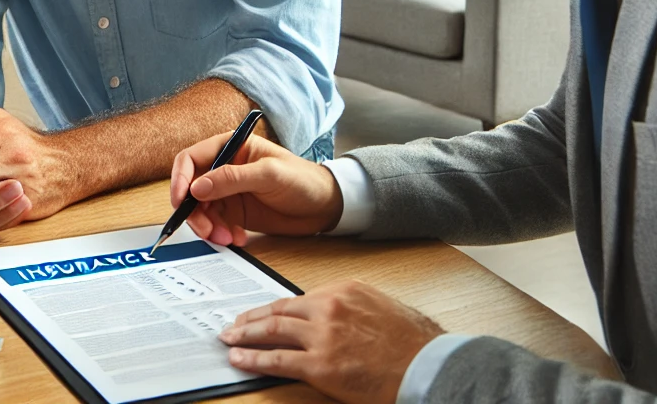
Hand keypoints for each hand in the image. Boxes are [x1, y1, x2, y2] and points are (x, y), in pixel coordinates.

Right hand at [170, 133, 342, 245]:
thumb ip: (233, 178)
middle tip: (208, 231)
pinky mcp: (234, 213)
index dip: (180, 179)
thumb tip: (197, 187)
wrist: (325, 206)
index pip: (191, 159)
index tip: (181, 202)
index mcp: (230, 147)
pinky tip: (239, 239)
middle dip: (194, 212)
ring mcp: (228, 192)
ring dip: (208, 227)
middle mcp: (224, 169)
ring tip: (227, 239)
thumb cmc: (302, 179)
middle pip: (191, 189)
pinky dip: (221, 234)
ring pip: (201, 211)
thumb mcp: (269, 174)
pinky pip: (215, 224)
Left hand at [218, 280, 443, 403]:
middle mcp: (328, 306)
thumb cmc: (411, 340)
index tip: (258, 313)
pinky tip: (239, 359)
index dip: (272, 307)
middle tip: (233, 323)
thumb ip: (347, 307)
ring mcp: (323, 335)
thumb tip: (325, 316)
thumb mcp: (377, 306)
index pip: (296, 298)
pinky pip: (279, 359)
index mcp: (342, 290)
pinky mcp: (321, 364)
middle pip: (279, 310)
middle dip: (252, 318)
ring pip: (273, 330)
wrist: (427, 365)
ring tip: (229, 338)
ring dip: (246, 334)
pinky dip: (254, 358)